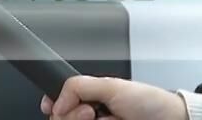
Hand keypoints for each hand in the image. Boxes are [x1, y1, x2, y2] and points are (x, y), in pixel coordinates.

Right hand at [39, 76, 188, 119]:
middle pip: (62, 118)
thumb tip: (56, 102)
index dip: (53, 105)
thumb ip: (78, 86)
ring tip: (104, 119)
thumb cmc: (149, 102)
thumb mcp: (110, 85)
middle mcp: (90, 114)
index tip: (52, 107)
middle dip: (71, 114)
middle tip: (90, 111)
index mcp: (88, 97)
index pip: (58, 102)